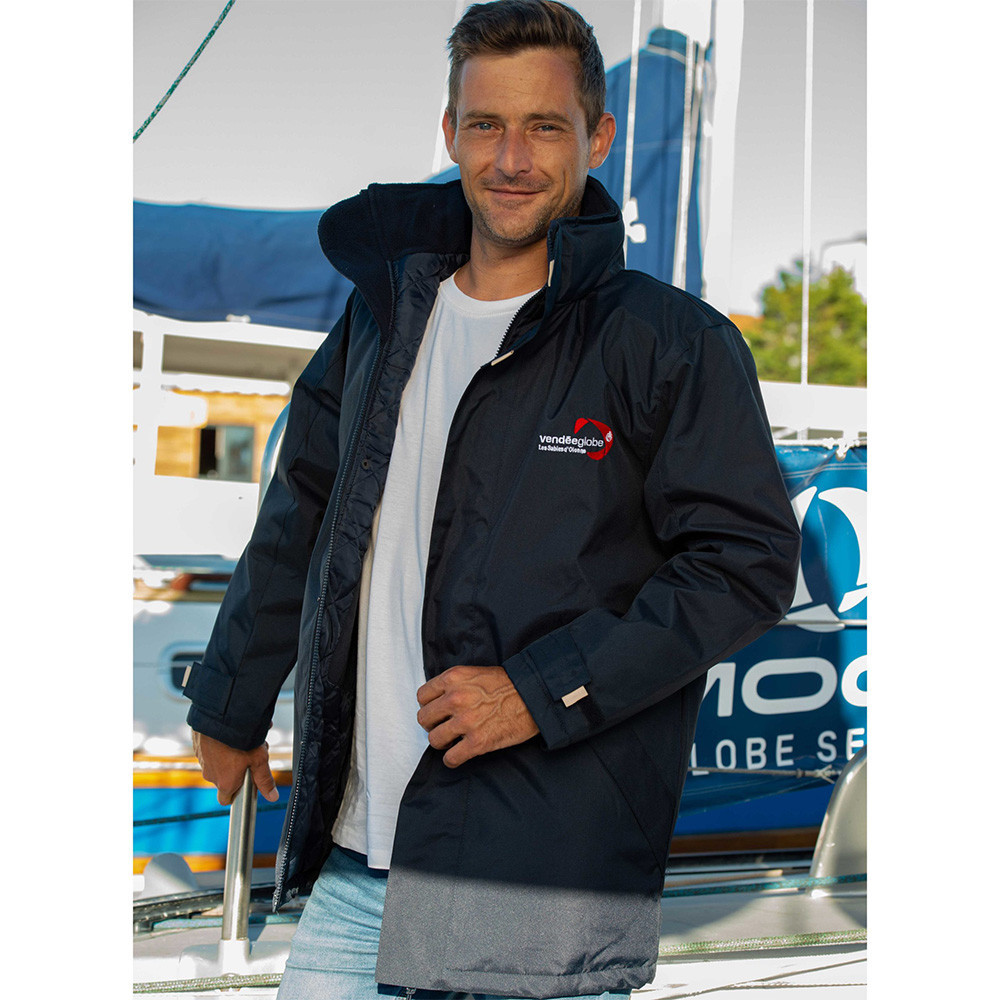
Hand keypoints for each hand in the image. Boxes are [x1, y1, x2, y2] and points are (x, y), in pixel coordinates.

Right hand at [191, 730, 278, 804]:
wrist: (220, 715)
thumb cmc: (240, 739)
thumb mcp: (259, 760)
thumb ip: (264, 779)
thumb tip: (272, 797)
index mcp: (225, 783)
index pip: (227, 799)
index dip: (238, 792)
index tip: (247, 782)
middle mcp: (210, 774)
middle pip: (226, 777)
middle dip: (239, 767)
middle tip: (253, 752)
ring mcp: (202, 760)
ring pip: (219, 761)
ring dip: (231, 753)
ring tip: (245, 738)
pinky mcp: (197, 745)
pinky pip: (210, 748)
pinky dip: (220, 743)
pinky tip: (231, 732)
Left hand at [416, 665, 538, 767]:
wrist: (534, 696)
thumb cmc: (509, 684)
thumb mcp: (475, 673)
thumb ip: (454, 684)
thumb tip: (438, 701)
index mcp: (453, 678)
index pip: (422, 697)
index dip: (429, 705)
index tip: (438, 711)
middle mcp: (455, 698)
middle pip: (424, 719)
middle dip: (433, 724)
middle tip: (445, 726)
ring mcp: (465, 721)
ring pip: (434, 739)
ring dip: (443, 742)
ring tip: (453, 740)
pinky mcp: (477, 742)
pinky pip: (450, 759)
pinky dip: (452, 760)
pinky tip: (460, 754)